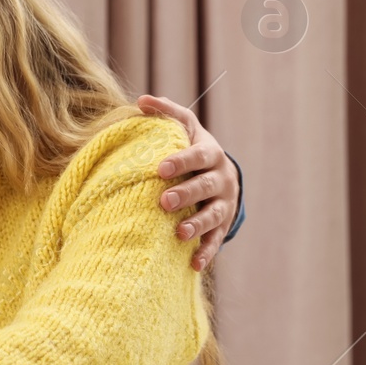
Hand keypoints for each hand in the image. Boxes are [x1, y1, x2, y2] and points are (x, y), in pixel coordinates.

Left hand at [138, 94, 241, 271]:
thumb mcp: (184, 128)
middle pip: (206, 187)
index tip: (160, 168)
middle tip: (164, 201)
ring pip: (214, 216)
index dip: (182, 161)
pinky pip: (215, 241)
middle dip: (187, 194)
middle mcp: (221, 179)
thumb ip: (166, 113)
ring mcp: (223, 204)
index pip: (199, 156)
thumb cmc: (192, 147)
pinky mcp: (221, 225)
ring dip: (198, 225)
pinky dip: (206, 252)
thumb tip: (141, 100)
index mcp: (211, 154)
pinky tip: (194, 264)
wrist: (220, 173)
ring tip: (180, 233)